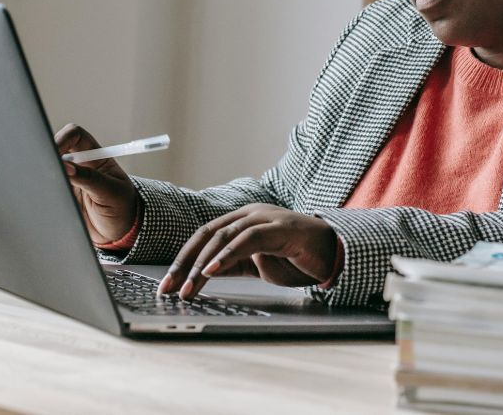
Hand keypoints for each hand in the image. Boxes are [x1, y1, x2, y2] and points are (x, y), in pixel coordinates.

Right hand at [55, 124, 138, 244]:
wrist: (120, 233)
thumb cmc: (123, 208)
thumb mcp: (110, 192)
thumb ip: (89, 178)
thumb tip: (65, 166)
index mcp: (95, 156)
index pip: (75, 135)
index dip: (63, 138)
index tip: (55, 152)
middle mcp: (79, 165)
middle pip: (55, 148)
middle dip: (47, 155)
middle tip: (45, 170)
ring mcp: (68, 180)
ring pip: (48, 170)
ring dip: (46, 176)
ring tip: (54, 190)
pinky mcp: (61, 196)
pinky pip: (47, 189)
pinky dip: (44, 192)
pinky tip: (51, 200)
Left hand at [158, 204, 339, 299]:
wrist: (334, 254)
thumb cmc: (297, 257)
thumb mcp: (256, 264)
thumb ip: (232, 264)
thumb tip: (203, 275)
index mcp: (242, 220)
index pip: (205, 236)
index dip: (184, 259)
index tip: (168, 284)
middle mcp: (250, 214)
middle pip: (208, 234)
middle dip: (185, 263)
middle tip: (169, 287)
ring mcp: (265, 217)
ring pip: (223, 236)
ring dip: (202, 264)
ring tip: (189, 287)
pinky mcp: (280, 228)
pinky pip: (247, 239)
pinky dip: (227, 255)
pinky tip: (212, 270)